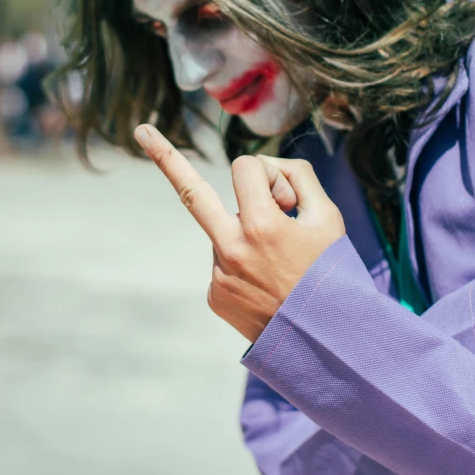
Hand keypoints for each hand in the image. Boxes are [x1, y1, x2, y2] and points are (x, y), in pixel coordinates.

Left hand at [134, 124, 345, 342]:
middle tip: (141, 129)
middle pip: (191, 191)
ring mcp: (218, 275)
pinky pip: (224, 261)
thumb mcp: (328, 218)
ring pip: (226, 230)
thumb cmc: (333, 274)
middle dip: (166, 156)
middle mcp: (230, 249)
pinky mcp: (214, 296)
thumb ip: (298, 178)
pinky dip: (243, 262)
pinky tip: (267, 284)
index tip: (284, 191)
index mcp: (261, 226)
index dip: (269, 173)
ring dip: (249, 233)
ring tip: (282, 267)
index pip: (245, 168)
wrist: (326, 344)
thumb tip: (263, 170)